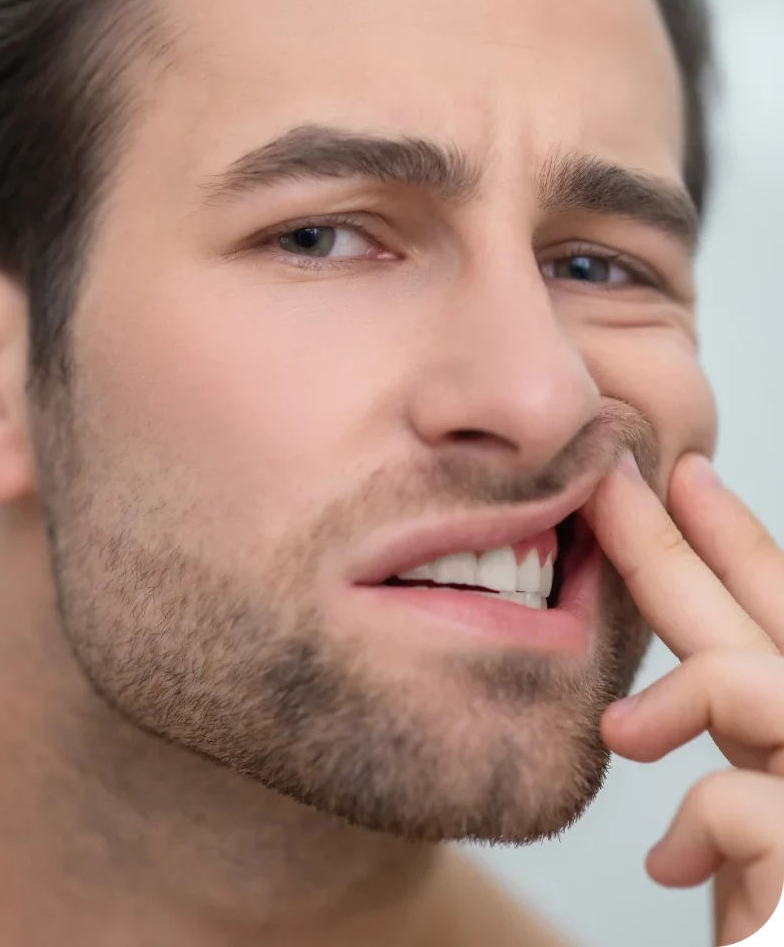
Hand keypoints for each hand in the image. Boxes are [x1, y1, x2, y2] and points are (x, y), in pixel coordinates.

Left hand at [580, 451, 783, 946]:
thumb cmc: (766, 917)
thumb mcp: (741, 827)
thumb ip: (720, 741)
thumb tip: (637, 699)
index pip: (777, 613)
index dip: (734, 540)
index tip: (684, 473)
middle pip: (767, 618)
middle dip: (678, 541)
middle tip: (609, 476)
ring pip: (763, 685)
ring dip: (685, 697)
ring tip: (623, 732)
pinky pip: (746, 805)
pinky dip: (698, 825)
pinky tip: (672, 866)